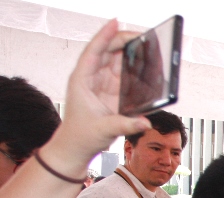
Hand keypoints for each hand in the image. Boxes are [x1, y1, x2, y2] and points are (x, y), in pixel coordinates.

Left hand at [44, 20, 150, 174]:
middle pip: (107, 51)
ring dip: (129, 52)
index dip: (105, 36)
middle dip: (122, 40)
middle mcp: (91, 78)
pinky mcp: (111, 92)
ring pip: (116, 60)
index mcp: (82, 80)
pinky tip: (144, 63)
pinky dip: (133, 68)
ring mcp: (101, 83)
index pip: (93, 52)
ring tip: (146, 45)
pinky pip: (123, 74)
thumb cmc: (83, 136)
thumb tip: (146, 122)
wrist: (77, 147)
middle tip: (140, 36)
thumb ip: (126, 124)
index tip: (115, 23)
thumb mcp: (104, 129)